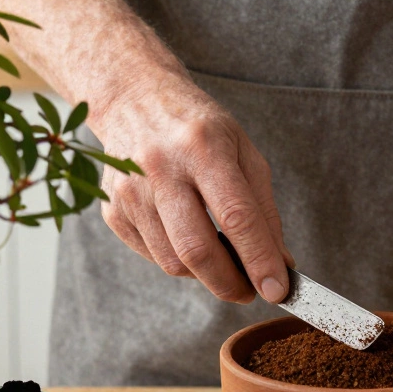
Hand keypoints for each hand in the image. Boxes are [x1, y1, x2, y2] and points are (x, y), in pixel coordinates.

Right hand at [88, 71, 293, 302]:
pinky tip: (187, 237)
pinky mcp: (113, 211)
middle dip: (230, 284)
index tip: (277, 290)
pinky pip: (152, 257)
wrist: (134, 99)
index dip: (259, 260)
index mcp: (202, 147)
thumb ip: (263, 210)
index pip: (236, 216)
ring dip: (205, 274)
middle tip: (249, 291)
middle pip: (197, 250)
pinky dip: (178, 260)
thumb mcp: (243, 152)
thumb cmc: (198, 128)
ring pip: (173, 263)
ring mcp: (130, 191)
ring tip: (221, 258)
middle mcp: (160, 168)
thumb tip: (279, 266)